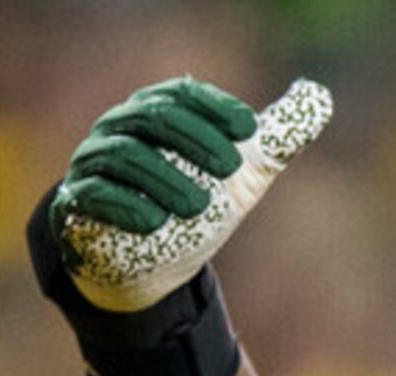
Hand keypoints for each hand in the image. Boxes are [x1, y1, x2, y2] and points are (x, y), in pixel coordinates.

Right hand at [53, 77, 331, 312]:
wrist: (156, 261)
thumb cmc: (198, 204)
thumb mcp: (245, 171)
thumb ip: (278, 137)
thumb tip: (318, 97)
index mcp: (158, 113)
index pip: (181, 94)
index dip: (215, 107)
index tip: (250, 129)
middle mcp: (120, 129)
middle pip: (152, 117)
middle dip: (196, 139)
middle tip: (235, 168)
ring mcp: (94, 164)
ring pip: (122, 155)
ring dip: (166, 179)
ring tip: (201, 207)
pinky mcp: (77, 203)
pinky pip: (91, 193)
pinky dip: (123, 204)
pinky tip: (154, 223)